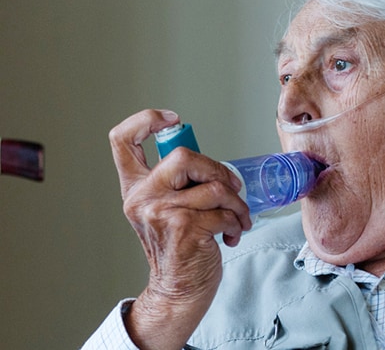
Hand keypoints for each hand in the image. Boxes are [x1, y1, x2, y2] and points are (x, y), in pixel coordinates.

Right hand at [109, 109, 251, 348]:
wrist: (179, 290)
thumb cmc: (181, 248)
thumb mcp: (167, 211)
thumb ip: (177, 184)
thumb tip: (213, 167)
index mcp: (135, 188)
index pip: (122, 140)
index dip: (145, 119)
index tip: (173, 119)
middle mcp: (142, 198)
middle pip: (183, 155)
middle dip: (217, 169)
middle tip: (231, 188)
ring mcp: (161, 212)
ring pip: (214, 186)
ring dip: (237, 203)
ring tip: (239, 218)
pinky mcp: (184, 227)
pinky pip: (224, 211)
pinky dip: (237, 221)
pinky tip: (233, 234)